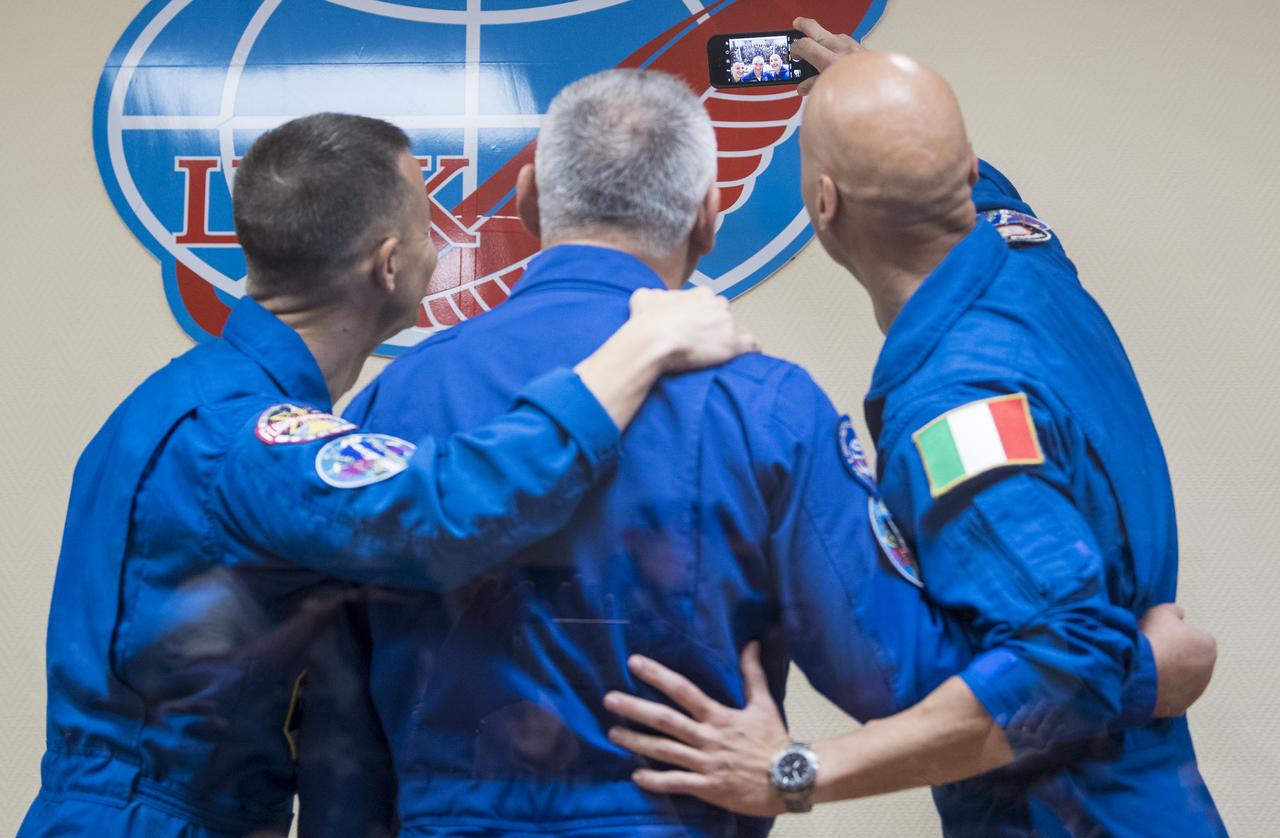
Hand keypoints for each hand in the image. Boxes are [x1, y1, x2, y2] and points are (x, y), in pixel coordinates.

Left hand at [603, 642, 789, 817]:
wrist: (790, 779)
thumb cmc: (774, 740)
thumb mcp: (764, 703)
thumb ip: (752, 674)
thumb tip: (751, 643)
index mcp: (719, 716)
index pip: (684, 691)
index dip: (658, 676)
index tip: (635, 663)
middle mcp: (708, 738)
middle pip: (666, 720)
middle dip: (635, 708)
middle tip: (609, 699)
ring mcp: (706, 763)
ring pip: (665, 751)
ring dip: (637, 742)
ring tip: (612, 734)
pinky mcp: (708, 787)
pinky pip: (677, 783)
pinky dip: (656, 781)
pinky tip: (636, 777)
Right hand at [627, 286, 759, 372]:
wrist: (653, 340)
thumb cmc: (647, 322)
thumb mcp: (644, 297)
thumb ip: (654, 295)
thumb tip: (653, 297)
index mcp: (701, 294)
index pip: (710, 302)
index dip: (703, 316)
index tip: (696, 328)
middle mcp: (718, 304)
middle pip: (724, 315)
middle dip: (717, 327)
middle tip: (704, 343)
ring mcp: (728, 323)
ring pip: (739, 330)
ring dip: (731, 341)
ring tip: (719, 356)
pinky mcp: (735, 343)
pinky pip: (752, 346)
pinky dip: (749, 352)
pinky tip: (743, 360)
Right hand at [791, 16, 864, 95]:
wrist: (883, 92)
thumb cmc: (860, 95)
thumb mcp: (830, 95)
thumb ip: (814, 87)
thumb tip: (803, 87)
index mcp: (831, 63)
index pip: (805, 45)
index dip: (795, 48)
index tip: (794, 53)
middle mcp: (843, 51)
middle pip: (816, 29)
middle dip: (804, 25)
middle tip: (796, 24)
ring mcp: (853, 47)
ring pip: (832, 34)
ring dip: (822, 37)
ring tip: (815, 43)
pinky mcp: (861, 48)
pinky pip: (845, 40)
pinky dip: (836, 43)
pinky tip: (833, 50)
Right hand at [1141, 603, 1216, 716]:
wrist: (1137, 674)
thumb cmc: (1152, 641)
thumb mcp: (1160, 612)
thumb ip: (1174, 611)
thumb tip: (1179, 613)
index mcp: (1207, 646)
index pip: (1196, 638)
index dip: (1178, 635)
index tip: (1162, 636)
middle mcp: (1207, 671)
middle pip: (1191, 660)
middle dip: (1177, 657)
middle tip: (1155, 651)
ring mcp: (1194, 692)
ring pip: (1183, 680)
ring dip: (1171, 675)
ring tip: (1149, 668)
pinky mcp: (1180, 707)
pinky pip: (1172, 696)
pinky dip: (1163, 691)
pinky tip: (1148, 683)